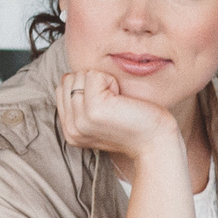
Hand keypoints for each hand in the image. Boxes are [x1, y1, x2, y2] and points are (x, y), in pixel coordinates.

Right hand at [54, 68, 181, 174]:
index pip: (62, 89)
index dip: (87, 88)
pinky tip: (121, 99)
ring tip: (118, 103)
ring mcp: (81, 120)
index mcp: (70, 131)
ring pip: (80, 76)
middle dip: (93, 84)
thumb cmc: (135, 125)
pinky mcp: (93, 109)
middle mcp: (71, 128)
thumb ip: (80, 102)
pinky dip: (111, 81)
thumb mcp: (99, 116)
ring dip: (103, 82)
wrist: (156, 143)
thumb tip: (67, 76)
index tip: (107, 107)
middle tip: (114, 105)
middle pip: (69, 80)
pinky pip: (94, 75)